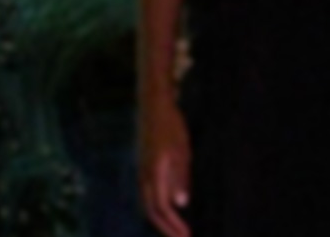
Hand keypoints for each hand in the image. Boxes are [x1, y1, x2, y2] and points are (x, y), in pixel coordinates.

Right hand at [140, 93, 191, 236]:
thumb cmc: (170, 126)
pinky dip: (157, 207)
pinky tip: (168, 209)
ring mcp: (141, 169)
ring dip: (161, 219)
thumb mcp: (181, 151)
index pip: (160, 207)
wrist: (152, 105)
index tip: (188, 236)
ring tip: (175, 230)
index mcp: (153, 172)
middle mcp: (143, 174)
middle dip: (165, 228)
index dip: (173, 225)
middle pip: (149, 210)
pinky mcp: (143, 165)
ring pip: (146, 202)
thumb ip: (180, 177)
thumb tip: (180, 203)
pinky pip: (147, 193)